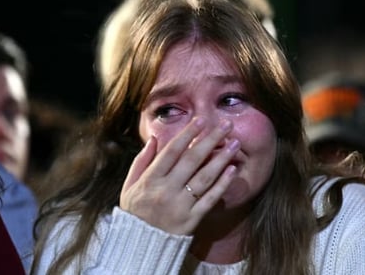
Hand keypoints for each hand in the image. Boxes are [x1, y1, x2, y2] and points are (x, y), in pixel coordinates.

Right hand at [120, 117, 239, 234]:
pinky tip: (232, 170)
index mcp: (150, 179)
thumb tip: (155, 137)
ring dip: (221, 158)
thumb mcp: (130, 185)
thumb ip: (142, 161)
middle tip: (226, 125)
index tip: (202, 120)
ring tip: (235, 143)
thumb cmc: (135, 211)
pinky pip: (210, 199)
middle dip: (210, 139)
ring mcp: (180, 205)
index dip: (188, 134)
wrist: (140, 245)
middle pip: (192, 160)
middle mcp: (165, 190)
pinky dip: (222, 184)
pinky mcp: (191, 220)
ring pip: (204, 177)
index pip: (172, 151)